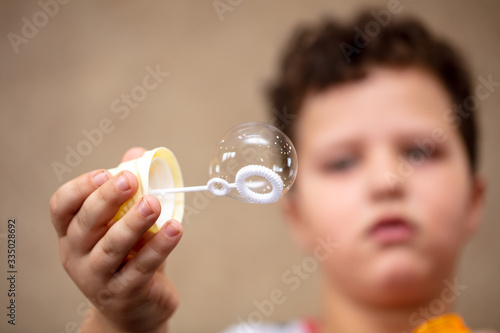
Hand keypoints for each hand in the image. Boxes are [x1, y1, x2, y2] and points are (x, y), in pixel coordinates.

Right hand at [50, 147, 182, 332]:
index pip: (61, 207)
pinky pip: (142, 267)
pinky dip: (159, 247)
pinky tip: (176, 229)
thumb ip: (129, 190)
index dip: (80, 188)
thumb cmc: (128, 257)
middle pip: (85, 223)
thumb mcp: (123, 224)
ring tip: (154, 204)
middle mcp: (77, 255)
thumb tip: (138, 154)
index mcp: (72, 233)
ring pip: (112, 247)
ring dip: (134, 223)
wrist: (134, 308)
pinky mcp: (124, 293)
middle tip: (131, 180)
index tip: (106, 172)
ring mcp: (97, 277)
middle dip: (108, 198)